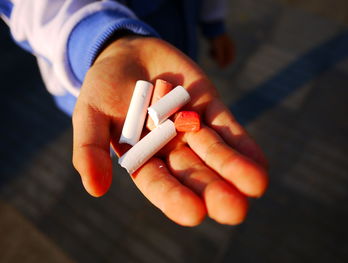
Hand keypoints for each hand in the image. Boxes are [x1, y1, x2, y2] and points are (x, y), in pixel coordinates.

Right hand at [72, 35, 267, 225]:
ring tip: (256, 185)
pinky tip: (259, 164)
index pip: (159, 184)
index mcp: (143, 158)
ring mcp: (192, 129)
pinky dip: (243, 145)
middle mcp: (170, 149)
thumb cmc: (104, 86)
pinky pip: (228, 128)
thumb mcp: (89, 114)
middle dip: (214, 191)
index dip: (174, 198)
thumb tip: (94, 189)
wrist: (129, 53)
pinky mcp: (209, 108)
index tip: (193, 213)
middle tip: (235, 210)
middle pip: (194, 174)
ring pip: (215, 153)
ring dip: (235, 169)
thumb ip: (90, 148)